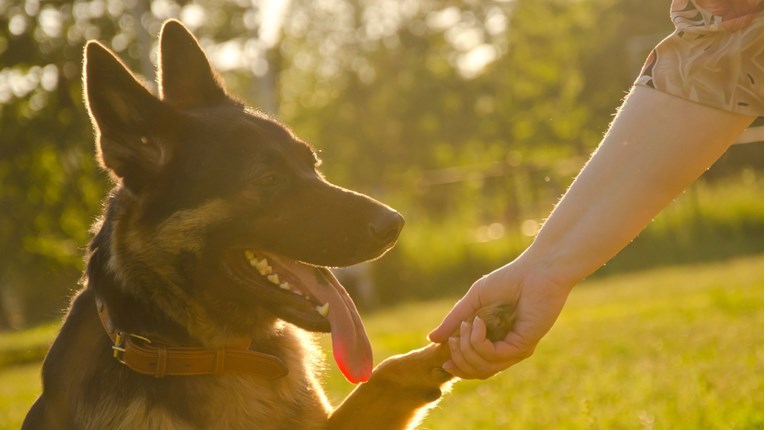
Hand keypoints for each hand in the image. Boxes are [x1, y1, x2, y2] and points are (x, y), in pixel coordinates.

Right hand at [428, 257, 571, 378]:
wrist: (536, 271)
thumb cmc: (508, 281)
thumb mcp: (473, 301)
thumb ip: (454, 320)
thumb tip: (431, 339)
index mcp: (496, 342)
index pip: (475, 367)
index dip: (457, 367)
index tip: (442, 357)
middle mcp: (507, 350)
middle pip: (476, 372)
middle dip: (459, 356)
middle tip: (454, 336)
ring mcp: (516, 350)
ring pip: (483, 368)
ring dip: (466, 347)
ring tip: (467, 324)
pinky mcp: (523, 347)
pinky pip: (493, 356)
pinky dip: (478, 341)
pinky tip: (479, 322)